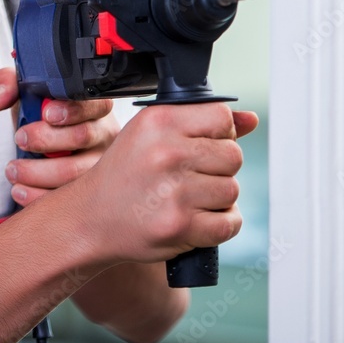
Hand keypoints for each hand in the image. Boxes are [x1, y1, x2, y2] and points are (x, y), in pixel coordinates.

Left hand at [0, 66, 120, 207]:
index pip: (92, 104)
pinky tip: (19, 189)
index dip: (71, 110)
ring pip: (75, 172)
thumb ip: (7, 84)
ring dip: (38, 172)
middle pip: (83, 136)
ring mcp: (99, 164)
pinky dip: (38, 196)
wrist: (39, 142)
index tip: (45, 114)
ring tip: (12, 169)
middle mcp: (102, 133)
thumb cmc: (39, 113)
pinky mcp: (89, 191)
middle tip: (20, 139)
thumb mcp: (22, 92)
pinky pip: (69, 198)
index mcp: (92, 106)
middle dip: (46, 140)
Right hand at [73, 102, 256, 265]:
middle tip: (189, 176)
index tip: (199, 146)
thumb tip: (252, 120)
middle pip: (233, 155)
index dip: (218, 134)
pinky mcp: (181, 225)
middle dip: (218, 168)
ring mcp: (175, 191)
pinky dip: (218, 225)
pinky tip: (193, 219)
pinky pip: (230, 222)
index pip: (222, 117)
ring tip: (186, 198)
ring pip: (232, 190)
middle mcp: (166, 152)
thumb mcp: (151, 135)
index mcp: (158, 121)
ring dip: (217, 199)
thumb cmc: (124, 174)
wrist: (91, 217)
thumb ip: (201, 123)